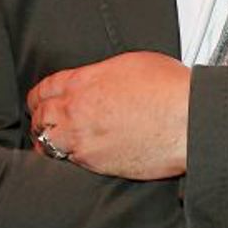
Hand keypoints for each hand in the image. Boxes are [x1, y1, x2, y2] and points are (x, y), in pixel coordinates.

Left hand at [26, 52, 189, 179]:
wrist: (187, 120)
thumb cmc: (171, 90)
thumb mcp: (133, 64)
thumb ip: (105, 74)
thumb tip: (101, 79)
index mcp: (83, 83)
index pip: (44, 89)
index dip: (41, 95)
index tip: (42, 99)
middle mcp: (76, 112)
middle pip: (40, 117)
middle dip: (40, 118)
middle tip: (44, 120)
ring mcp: (83, 140)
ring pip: (48, 143)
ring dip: (49, 141)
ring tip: (54, 141)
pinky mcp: (95, 163)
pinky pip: (69, 162)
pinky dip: (69, 158)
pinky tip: (76, 155)